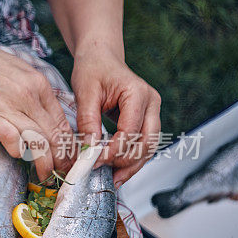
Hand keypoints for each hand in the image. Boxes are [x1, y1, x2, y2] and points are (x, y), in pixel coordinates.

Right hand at [0, 42, 74, 179]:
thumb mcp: (20, 72)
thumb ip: (34, 92)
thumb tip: (43, 116)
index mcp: (39, 85)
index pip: (62, 121)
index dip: (67, 144)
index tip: (67, 158)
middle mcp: (29, 96)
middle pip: (53, 134)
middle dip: (60, 158)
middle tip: (60, 172)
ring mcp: (9, 106)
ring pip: (38, 140)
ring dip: (44, 162)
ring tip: (44, 174)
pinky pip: (12, 139)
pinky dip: (18, 150)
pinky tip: (18, 154)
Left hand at [71, 53, 160, 186]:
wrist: (101, 58)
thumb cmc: (93, 70)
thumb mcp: (85, 91)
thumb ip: (88, 120)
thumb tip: (89, 148)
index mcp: (138, 93)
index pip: (130, 130)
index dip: (114, 149)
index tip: (95, 161)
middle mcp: (152, 103)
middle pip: (147, 142)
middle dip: (126, 161)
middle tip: (104, 173)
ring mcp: (152, 112)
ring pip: (150, 147)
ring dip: (133, 165)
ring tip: (113, 179)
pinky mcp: (146, 119)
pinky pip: (144, 144)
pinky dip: (132, 159)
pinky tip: (118, 171)